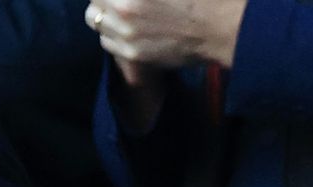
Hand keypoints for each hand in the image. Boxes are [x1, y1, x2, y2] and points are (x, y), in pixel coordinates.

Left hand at [84, 0, 246, 68]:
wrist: (218, 29)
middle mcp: (122, 7)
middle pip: (94, 2)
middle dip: (104, 1)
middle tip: (119, 3)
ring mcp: (126, 33)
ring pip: (95, 22)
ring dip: (105, 18)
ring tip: (123, 18)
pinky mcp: (133, 54)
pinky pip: (107, 43)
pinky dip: (114, 37)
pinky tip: (130, 33)